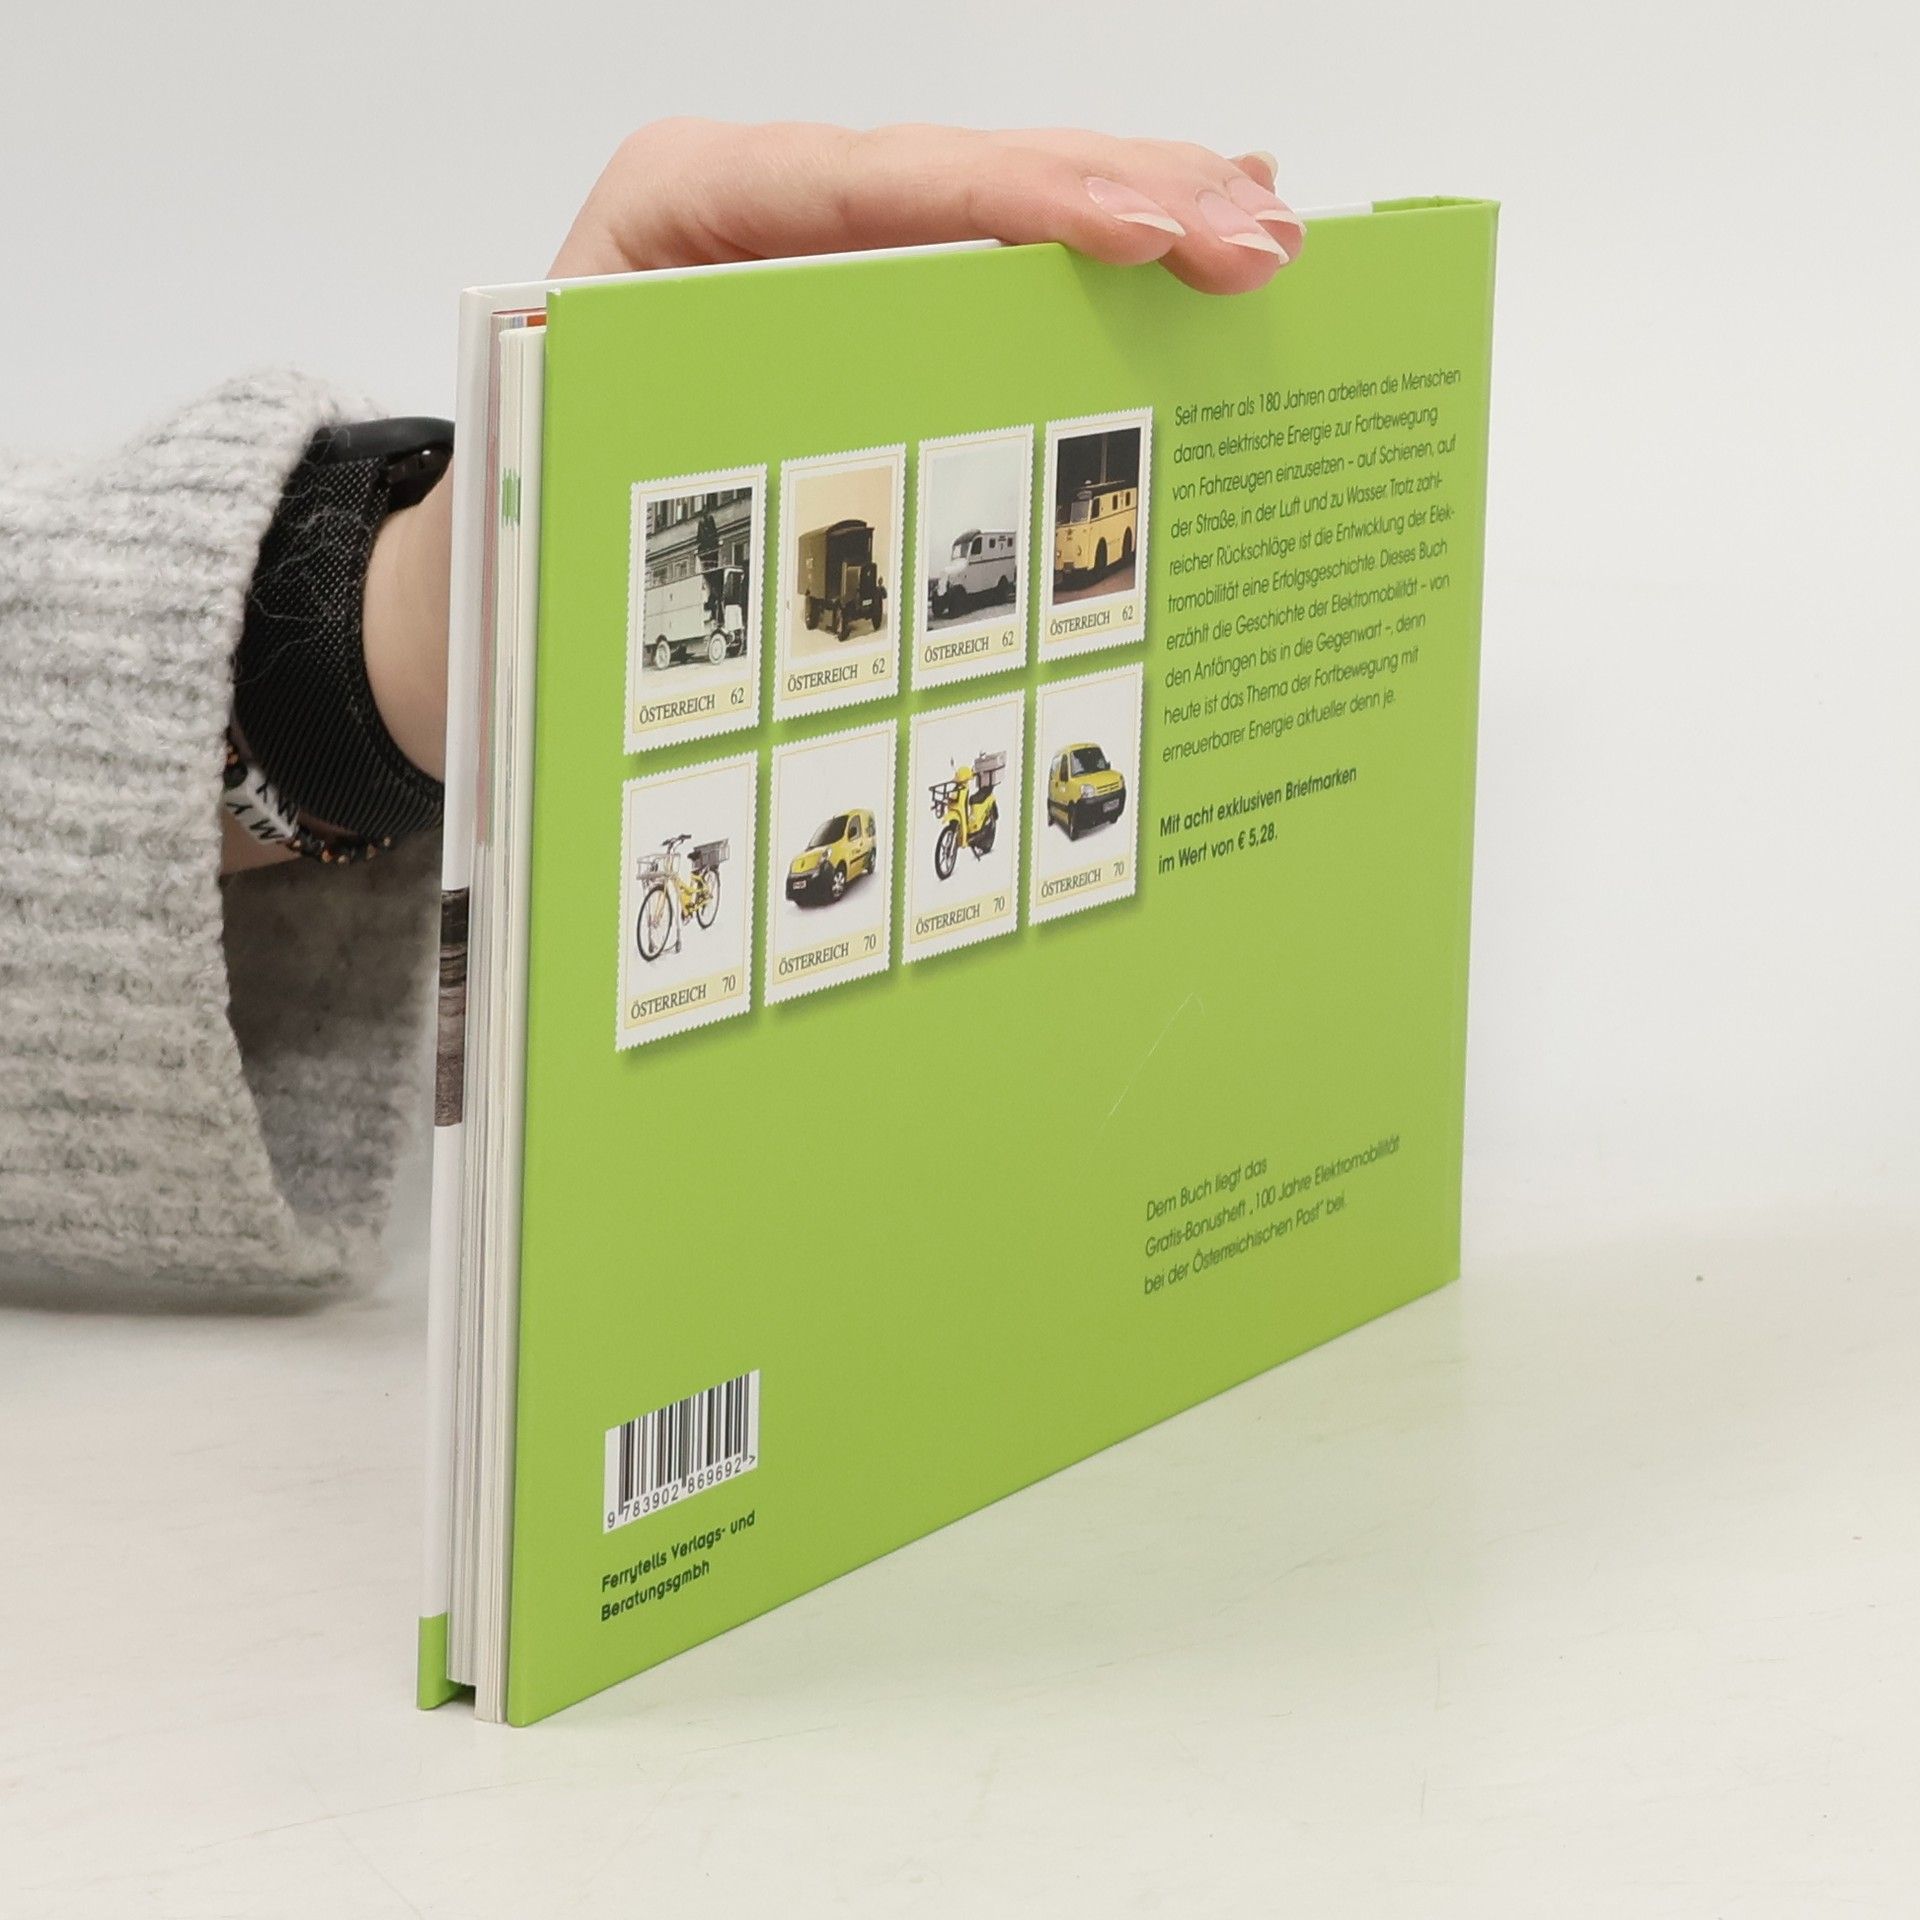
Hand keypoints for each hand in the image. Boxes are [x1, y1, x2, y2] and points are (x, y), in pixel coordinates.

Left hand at [359, 124, 1297, 794]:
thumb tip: (890, 535)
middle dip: (1122, 196)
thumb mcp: (621, 482)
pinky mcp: (858, 293)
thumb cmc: (544, 526)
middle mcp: (756, 206)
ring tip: (1257, 231)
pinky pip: (983, 262)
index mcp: (677, 212)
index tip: (1150, 230)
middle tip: (1259, 239)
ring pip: (992, 207)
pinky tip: (1182, 252)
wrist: (500, 553)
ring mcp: (814, 244)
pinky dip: (1087, 263)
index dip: (1022, 200)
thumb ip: (738, 468)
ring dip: (1134, 218)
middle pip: (961, 170)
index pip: (871, 177)